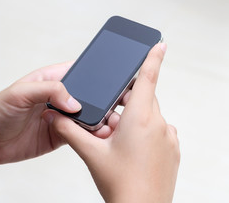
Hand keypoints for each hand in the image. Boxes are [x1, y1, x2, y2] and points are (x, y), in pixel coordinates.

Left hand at [0, 61, 106, 177]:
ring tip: (108, 120)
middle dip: (100, 98)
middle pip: (86, 94)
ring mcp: (60, 117)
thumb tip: (74, 102)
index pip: (77, 71)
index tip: (109, 77)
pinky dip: (89, 134)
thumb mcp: (19, 93)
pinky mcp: (59, 135)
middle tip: (114, 103)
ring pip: (86, 115)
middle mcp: (57, 97)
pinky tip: (96, 133)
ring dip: (97, 117)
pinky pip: (79, 133)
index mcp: (49, 80)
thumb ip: (48, 90)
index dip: (93, 72)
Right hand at [44, 43, 179, 202]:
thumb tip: (54, 117)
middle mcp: (159, 124)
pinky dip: (146, 133)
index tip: (160, 43)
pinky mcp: (173, 150)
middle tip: (111, 118)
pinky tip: (132, 152)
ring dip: (135, 120)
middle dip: (127, 102)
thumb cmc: (121, 185)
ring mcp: (169, 138)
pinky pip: (159, 131)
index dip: (153, 57)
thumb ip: (70, 131)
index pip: (148, 78)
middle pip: (143, 99)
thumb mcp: (91, 154)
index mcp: (140, 118)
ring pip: (150, 116)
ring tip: (118, 141)